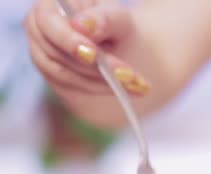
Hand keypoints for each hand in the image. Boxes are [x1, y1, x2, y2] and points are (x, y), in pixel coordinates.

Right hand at [25, 0, 149, 95]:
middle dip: (94, 67)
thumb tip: (82, 26)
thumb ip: (103, 18)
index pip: (48, 22)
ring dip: (100, 81)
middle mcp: (37, 28)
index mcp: (50, 4)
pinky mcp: (52, 75)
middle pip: (56, 53)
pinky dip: (101, 88)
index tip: (93, 55)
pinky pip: (72, 88)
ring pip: (64, 74)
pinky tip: (127, 89)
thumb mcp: (116, 16)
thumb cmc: (114, 23)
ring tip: (134, 83)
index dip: (68, 40)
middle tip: (127, 76)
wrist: (118, 43)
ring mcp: (41, 53)